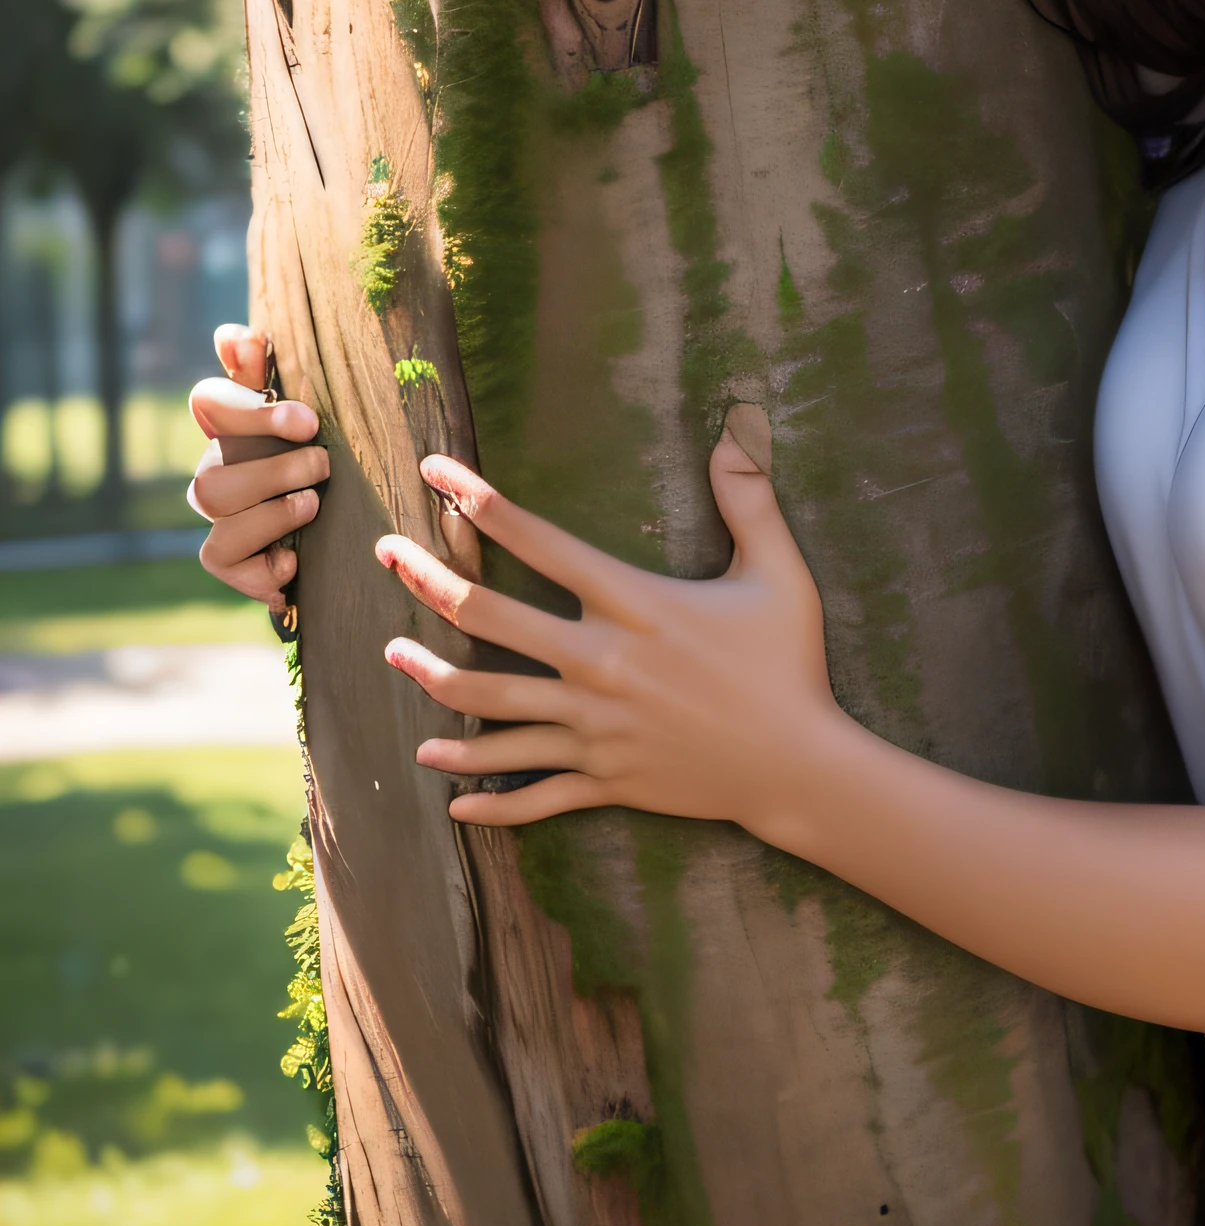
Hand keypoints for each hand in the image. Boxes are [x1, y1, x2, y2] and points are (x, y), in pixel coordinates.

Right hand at [187, 325, 328, 611]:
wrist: (337, 538)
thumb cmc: (316, 464)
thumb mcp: (305, 422)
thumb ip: (271, 375)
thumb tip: (235, 334)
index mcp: (233, 430)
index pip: (209, 400)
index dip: (246, 405)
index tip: (306, 420)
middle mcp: (215, 471)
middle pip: (212, 464)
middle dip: (274, 467)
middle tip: (322, 464)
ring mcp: (216, 518)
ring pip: (213, 505)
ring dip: (271, 506)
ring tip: (312, 503)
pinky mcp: (226, 562)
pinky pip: (221, 558)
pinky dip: (264, 561)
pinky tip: (296, 558)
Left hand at [377, 420, 837, 828]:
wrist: (799, 767)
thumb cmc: (789, 664)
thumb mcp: (780, 574)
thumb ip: (751, 500)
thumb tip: (736, 429)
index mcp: (636, 605)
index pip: (541, 542)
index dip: (481, 502)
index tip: (436, 473)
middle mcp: (600, 663)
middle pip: (488, 617)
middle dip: (426, 581)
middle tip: (385, 555)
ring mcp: (595, 727)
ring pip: (489, 706)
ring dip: (432, 681)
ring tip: (393, 658)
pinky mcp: (603, 778)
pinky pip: (527, 791)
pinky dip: (482, 796)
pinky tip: (444, 787)